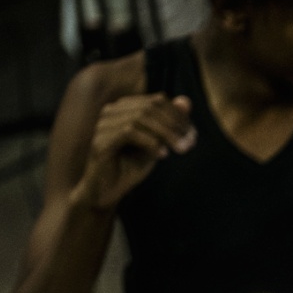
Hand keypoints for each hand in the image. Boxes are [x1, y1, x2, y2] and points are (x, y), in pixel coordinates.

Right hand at [73, 94, 193, 210]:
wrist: (107, 191)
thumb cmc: (130, 167)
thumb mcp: (156, 144)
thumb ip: (168, 124)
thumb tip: (186, 101)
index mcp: (124, 108)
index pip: (156, 101)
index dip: (178, 116)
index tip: (192, 135)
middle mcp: (111, 111)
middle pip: (149, 107)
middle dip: (174, 124)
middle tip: (190, 142)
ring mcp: (104, 124)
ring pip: (140, 117)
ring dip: (166, 133)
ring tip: (181, 149)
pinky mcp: (101, 141)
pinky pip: (129, 132)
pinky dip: (150, 142)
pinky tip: (162, 155)